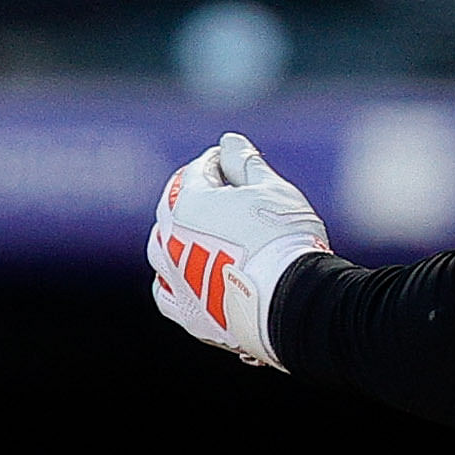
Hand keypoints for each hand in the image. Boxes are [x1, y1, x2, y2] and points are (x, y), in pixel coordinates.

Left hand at [149, 132, 330, 368]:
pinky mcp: (184, 312)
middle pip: (176, 207)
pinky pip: (166, 291)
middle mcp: (168, 238)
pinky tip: (192, 279)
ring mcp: (173, 277)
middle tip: (231, 199)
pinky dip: (176, 281)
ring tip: (208, 237)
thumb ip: (244, 163)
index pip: (198, 171)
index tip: (238, 164)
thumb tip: (228, 142)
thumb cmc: (285, 238)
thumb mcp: (271, 189)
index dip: (220, 162)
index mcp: (188, 202)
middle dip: (200, 199)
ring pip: (161, 249)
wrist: (292, 301)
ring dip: (180, 238)